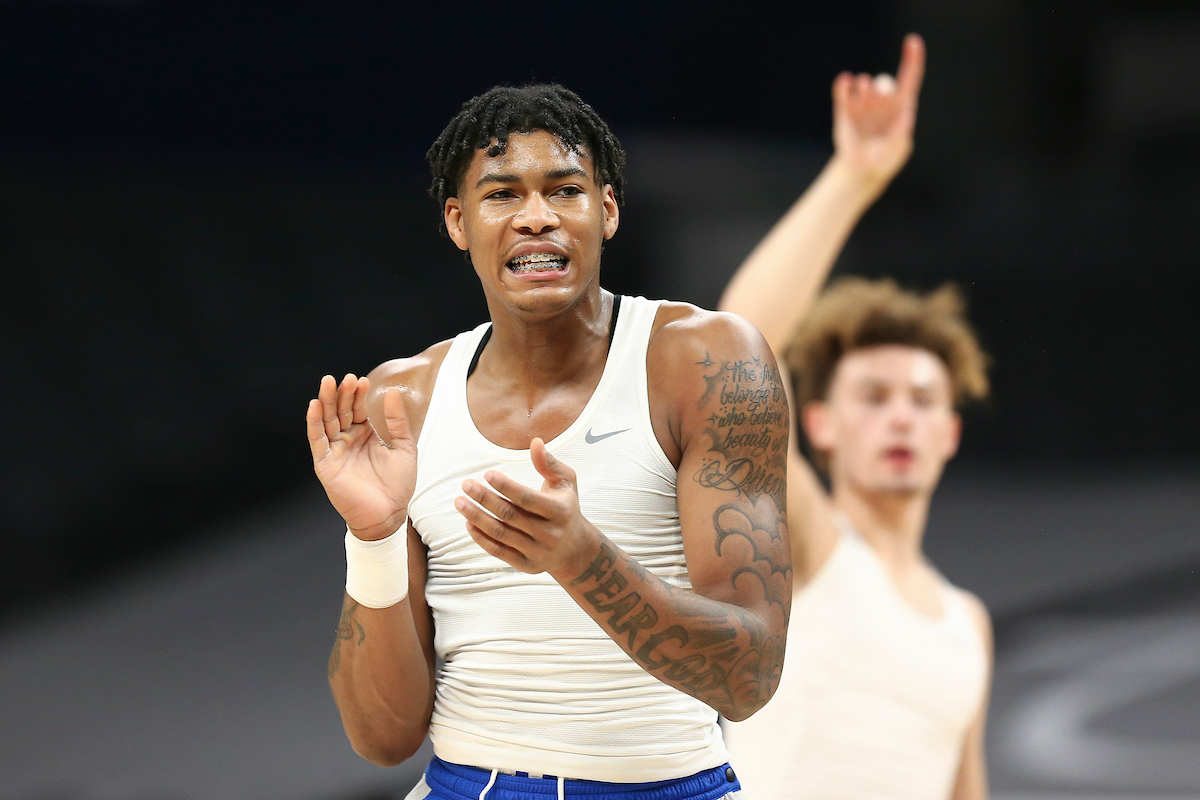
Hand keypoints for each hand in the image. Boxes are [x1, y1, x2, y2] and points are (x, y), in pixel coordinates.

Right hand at [306, 374, 415, 540]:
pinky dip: (314, 423)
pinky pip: (317, 440)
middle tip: (345, 378)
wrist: (388, 514)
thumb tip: (392, 391)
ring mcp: (335, 451)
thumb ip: (397, 421)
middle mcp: (348, 440)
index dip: (358, 394)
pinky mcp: (325, 464)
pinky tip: (314, 406)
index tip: (361, 380)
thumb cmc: (398, 485)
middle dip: (341, 394)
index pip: (358, 408)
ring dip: (325, 402)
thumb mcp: (404, 448)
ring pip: (326, 421)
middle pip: (340, 411)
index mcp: (365, 435)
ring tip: (328, 382)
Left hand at [454, 438, 598, 578]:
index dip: (506, 486)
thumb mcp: (566, 483)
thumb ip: (549, 463)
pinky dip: (481, 538)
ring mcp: (538, 553)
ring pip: (501, 534)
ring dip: (477, 517)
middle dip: (485, 499)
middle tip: (466, 484)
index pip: (528, 499)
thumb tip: (535, 442)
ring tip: (460, 502)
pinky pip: (499, 552)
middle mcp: (550, 534)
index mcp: (561, 512)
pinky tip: (468, 523)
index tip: (487, 474)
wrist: (575, 549)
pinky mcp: (527, 566)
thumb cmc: (566, 507)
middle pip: (510, 516)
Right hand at [831, 33, 925, 188]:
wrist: (861, 168)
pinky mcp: (845, 108)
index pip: (910, 77)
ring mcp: (863, 102)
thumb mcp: (894, 150)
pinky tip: (845, 81)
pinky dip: (843, 85)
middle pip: (884, 83)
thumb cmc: (884, 157)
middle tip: (879, 92)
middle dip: (882, 86)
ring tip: (860, 86)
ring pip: (863, 84)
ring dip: (863, 84)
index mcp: (902, 105)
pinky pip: (843, 90)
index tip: (913, 42)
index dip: (913, 59)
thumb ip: (900, 135)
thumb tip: (907, 118)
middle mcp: (883, 99)